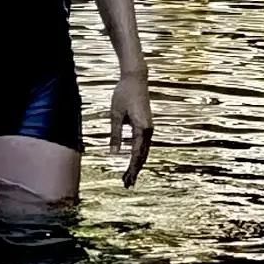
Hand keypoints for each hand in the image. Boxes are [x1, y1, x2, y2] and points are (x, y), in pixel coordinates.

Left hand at [107, 69, 154, 184]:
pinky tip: (132, 161)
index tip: (127, 181)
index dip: (131, 169)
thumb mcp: (115, 115)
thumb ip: (115, 135)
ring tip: (129, 177)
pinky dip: (138, 154)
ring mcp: (149, 128)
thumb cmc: (124, 94)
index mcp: (142, 129)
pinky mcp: (146, 125)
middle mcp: (149, 130)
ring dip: (137, 164)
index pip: (137, 154)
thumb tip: (114, 154)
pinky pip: (143, 144)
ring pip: (144, 151)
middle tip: (127, 185)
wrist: (136, 78)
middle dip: (135, 171)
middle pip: (142, 156)